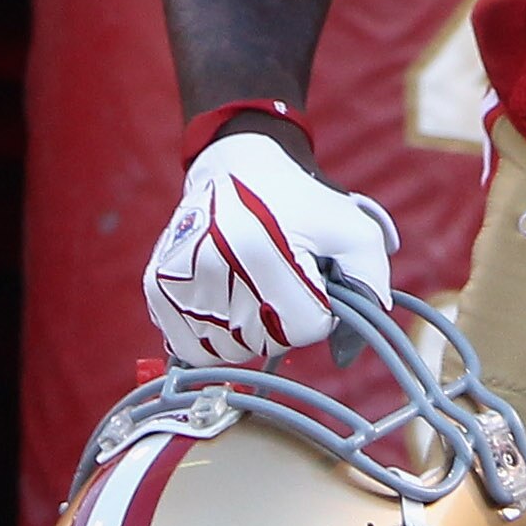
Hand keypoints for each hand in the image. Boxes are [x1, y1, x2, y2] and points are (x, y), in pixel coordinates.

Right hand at [144, 133, 399, 368]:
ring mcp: (177, 281)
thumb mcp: (353, 227)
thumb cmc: (299, 201)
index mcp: (260, 249)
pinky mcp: (157, 290)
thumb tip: (345, 355)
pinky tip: (226, 299)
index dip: (321, 308)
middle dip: (287, 318)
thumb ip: (369, 282)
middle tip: (284, 277)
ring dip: (251, 331)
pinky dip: (216, 336)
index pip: (305, 328)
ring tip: (254, 283)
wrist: (236, 170)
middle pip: (267, 344)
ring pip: (231, 352)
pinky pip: (195, 350)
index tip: (313, 279)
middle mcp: (210, 267)